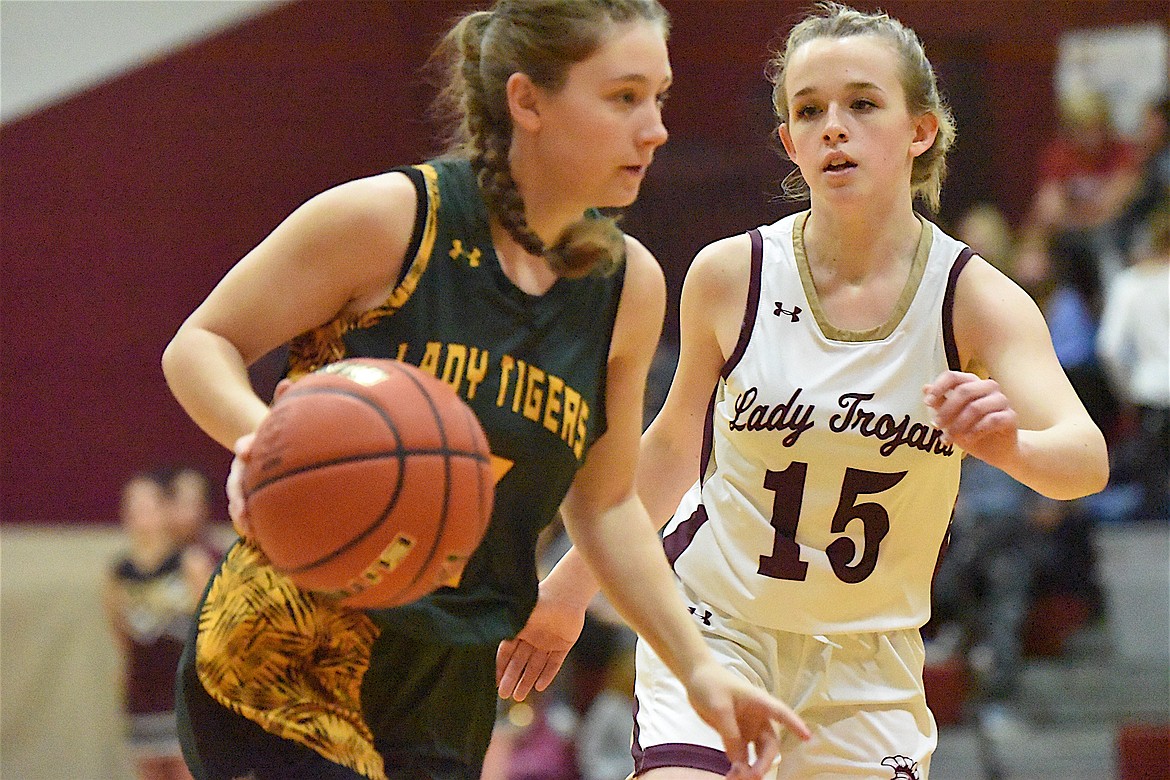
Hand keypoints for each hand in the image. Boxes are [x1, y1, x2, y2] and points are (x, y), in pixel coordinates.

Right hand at [228, 379, 292, 537]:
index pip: (247, 444)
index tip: (243, 449)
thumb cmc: (279, 430)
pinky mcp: (253, 496)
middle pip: (237, 479)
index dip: (246, 445)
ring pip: (240, 498)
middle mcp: (246, 464)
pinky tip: (257, 537)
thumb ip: (283, 401)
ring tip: (246, 528)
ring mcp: (246, 481)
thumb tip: (286, 382)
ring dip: (241, 512)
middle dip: (238, 494)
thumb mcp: (282, 417)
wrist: (263, 443)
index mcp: (254, 445)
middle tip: (241, 510)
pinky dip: (250, 522)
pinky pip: (249, 510)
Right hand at [496, 586, 586, 700]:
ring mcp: (548, 642)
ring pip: (536, 665)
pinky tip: (539, 687)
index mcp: (520, 629)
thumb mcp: (518, 616)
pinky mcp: (563, 645)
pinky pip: (554, 663)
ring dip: (527, 681)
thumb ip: (506, 628)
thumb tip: (487, 639)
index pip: (506, 652)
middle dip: (512, 678)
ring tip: (518, 697)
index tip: (495, 682)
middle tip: (504, 695)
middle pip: (520, 662)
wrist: (566, 594)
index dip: (501, 667)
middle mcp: (532, 637)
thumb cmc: (539, 601)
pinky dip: (547, 674)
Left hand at [685, 661, 809, 778]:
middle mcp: (758, 718)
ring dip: (752, 768)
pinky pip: (742, 755)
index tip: (807, 737)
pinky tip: (732, 776)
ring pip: (757, 754)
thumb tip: (739, 762)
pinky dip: (739, 767)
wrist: (695, 678)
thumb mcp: (720, 707)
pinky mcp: (736, 736)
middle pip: (769, 744)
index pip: (782, 714)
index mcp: (759, 703)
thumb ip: (730, 733)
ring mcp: (748, 729)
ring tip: (739, 779)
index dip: (795, 725)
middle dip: (764, 762)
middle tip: (754, 776)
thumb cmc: (711, 684)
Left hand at [923, 370, 1018, 463]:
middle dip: (946, 410)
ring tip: (948, 438)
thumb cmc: (971, 429)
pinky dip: (975, 431)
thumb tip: (925, 388)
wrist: (996, 450)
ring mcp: (1001, 400)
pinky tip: (967, 439)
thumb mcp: (950, 417)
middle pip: (964, 391)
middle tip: (936, 425)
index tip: (927, 403)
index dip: (938, 388)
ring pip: (976, 407)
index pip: (953, 376)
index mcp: (971, 382)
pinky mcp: (1010, 416)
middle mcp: (988, 387)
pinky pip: (991, 420)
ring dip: (958, 425)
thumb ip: (940, 402)